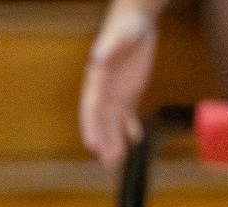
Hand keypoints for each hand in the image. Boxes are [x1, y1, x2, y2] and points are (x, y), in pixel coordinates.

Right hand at [80, 1, 158, 168]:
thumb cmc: (124, 27)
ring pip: (113, 123)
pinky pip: (128, 116)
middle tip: (107, 163)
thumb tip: (97, 57)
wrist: (137, 23)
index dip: (90, 126)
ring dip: (115, 141)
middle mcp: (103, 90)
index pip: (91, 107)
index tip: (91, 144)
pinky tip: (136, 141)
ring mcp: (116, 94)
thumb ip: (107, 48)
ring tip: (117, 161)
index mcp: (96, 78)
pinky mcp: (129, 94)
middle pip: (101, 121)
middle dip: (103, 141)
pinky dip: (131, 129)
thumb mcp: (118, 36)